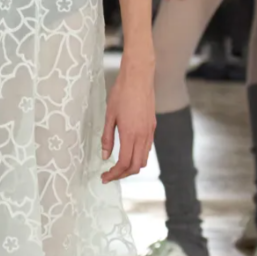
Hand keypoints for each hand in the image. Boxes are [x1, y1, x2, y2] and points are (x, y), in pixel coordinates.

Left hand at [101, 64, 155, 182]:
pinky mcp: (152, 127)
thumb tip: (104, 155)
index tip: (104, 177)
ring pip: (143, 159)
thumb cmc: (121, 93)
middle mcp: (143, 136)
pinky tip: (127, 152)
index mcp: (130, 134)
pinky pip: (147, 148)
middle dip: (122, 174)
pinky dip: (137, 156)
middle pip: (135, 166)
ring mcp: (149, 132)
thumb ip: (107, 137)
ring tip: (118, 166)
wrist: (138, 77)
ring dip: (131, 167)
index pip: (124, 163)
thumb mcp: (109, 116)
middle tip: (109, 175)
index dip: (114, 174)